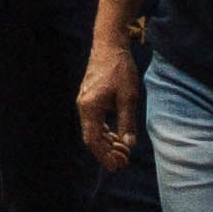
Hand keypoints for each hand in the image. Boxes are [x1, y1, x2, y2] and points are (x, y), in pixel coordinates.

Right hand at [75, 41, 140, 170]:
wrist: (109, 45)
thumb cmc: (119, 69)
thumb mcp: (128, 97)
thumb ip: (127, 122)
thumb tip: (129, 144)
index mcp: (90, 108)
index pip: (93, 140)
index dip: (104, 156)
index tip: (117, 166)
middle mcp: (83, 106)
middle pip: (92, 137)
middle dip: (107, 152)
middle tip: (124, 161)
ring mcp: (85, 102)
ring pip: (93, 130)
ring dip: (107, 142)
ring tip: (123, 151)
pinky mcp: (89, 98)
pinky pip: (95, 121)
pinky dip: (105, 132)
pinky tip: (117, 136)